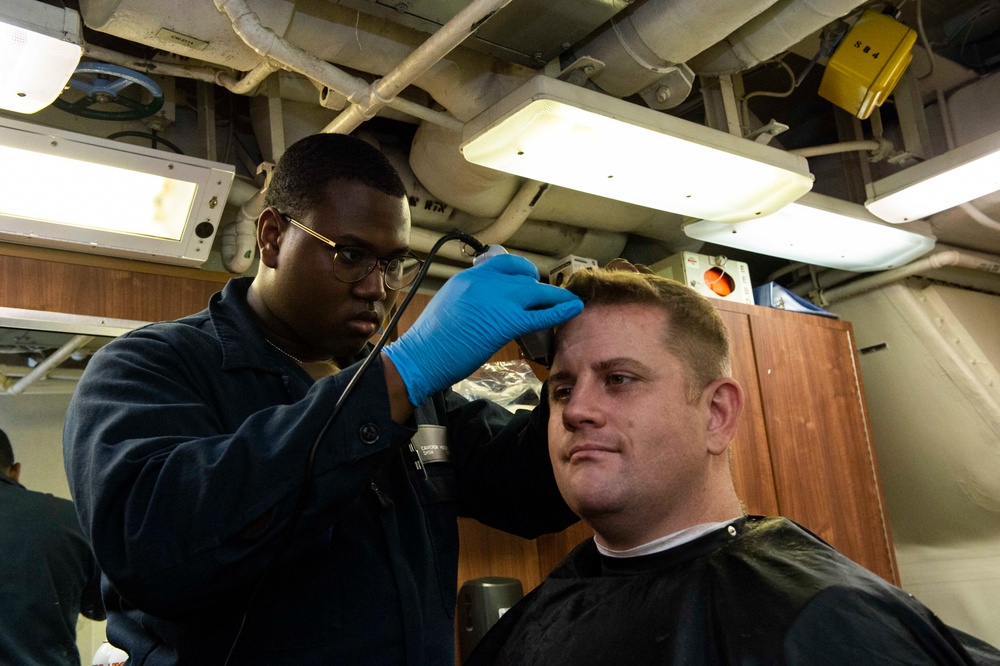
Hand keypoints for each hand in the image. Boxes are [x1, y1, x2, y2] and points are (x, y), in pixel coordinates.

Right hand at [384, 253, 582, 405]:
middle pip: (524, 276)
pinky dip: (560, 310)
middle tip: (548, 297)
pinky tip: (573, 309)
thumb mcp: (450, 304)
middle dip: (539, 286)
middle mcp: (485, 281)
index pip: (504, 263)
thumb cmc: (430, 341)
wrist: (420, 357)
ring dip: (554, 297)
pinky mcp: (506, 322)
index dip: (522, 272)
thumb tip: (488, 304)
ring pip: (536, 291)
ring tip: (569, 302)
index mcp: (469, 276)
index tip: (528, 281)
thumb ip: (472, 297)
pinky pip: (541, 313)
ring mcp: (497, 299)